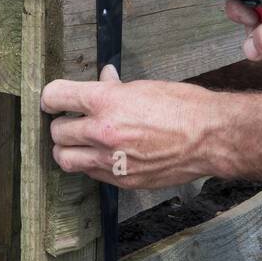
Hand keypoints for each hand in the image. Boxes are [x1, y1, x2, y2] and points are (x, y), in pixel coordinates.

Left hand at [41, 65, 217, 188]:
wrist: (210, 138)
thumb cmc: (183, 106)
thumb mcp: (144, 87)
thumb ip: (115, 89)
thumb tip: (103, 81)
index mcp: (106, 102)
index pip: (55, 96)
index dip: (51, 97)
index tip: (54, 100)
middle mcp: (103, 132)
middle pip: (57, 132)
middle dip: (61, 124)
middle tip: (71, 120)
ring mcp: (111, 160)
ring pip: (65, 159)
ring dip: (68, 148)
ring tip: (79, 142)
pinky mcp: (122, 180)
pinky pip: (90, 173)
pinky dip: (90, 164)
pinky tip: (103, 155)